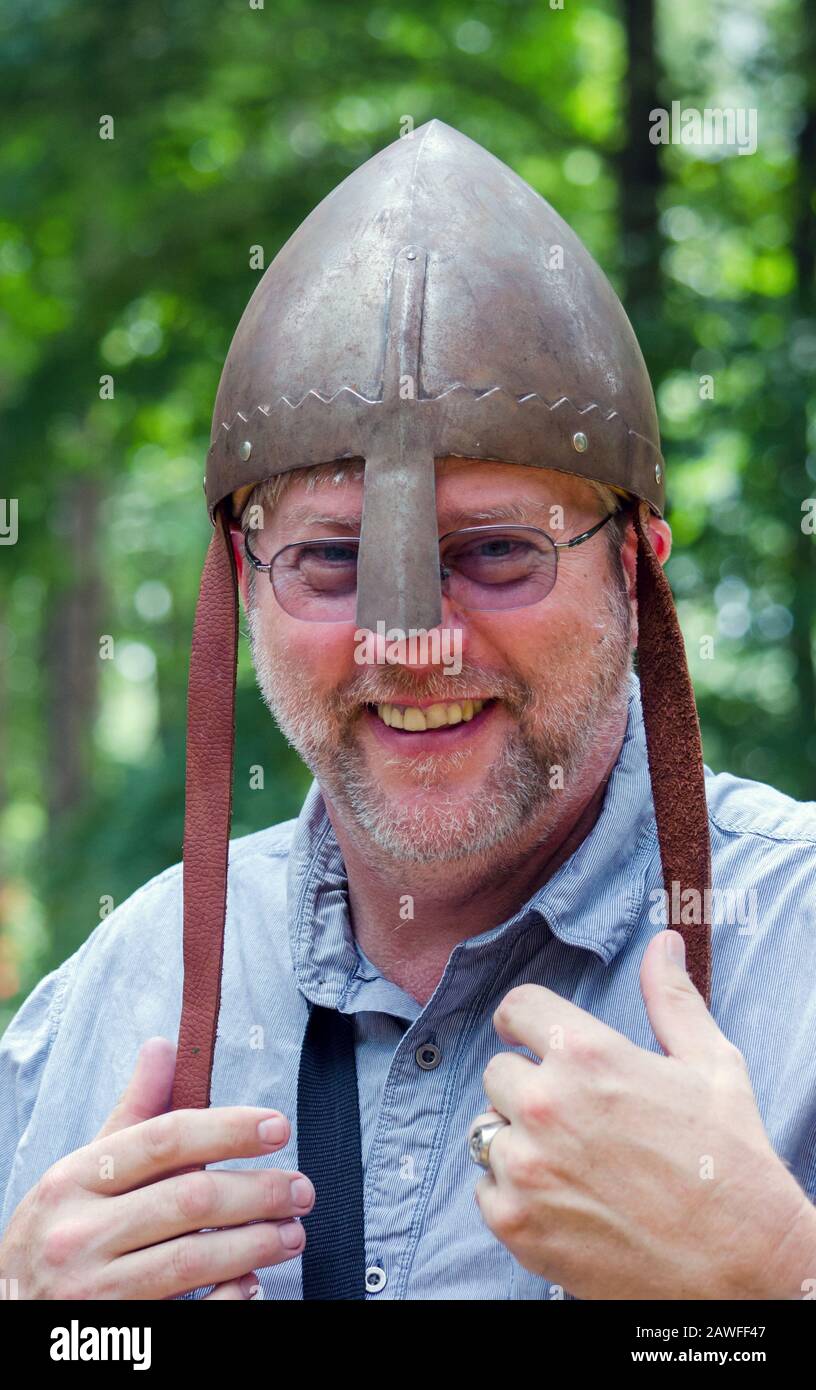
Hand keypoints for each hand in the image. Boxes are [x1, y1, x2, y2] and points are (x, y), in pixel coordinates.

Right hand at [0, 1037, 313, 1299]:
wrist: (10, 1314)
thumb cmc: (57, 1232)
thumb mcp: (80, 1172)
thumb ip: (132, 1114)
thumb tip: (165, 1047)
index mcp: (75, 1180)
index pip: (164, 1139)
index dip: (228, 1129)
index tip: (278, 1127)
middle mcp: (79, 1233)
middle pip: (190, 1198)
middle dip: (259, 1191)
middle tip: (301, 1190)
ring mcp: (93, 1291)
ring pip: (194, 1258)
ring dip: (256, 1243)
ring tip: (291, 1233)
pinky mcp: (115, 1334)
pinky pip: (188, 1315)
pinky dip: (228, 1298)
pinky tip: (251, 1282)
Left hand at [474, 930, 815, 1298]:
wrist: (743, 1268)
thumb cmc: (731, 1163)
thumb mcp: (711, 1066)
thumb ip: (672, 999)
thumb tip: (663, 942)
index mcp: (587, 1055)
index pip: (517, 1008)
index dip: (528, 1023)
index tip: (535, 1039)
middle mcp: (546, 1104)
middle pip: (498, 1072)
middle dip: (529, 1087)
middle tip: (574, 1117)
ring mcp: (526, 1167)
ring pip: (487, 1131)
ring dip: (518, 1141)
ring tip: (571, 1162)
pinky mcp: (515, 1224)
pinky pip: (485, 1190)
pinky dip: (513, 1195)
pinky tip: (563, 1200)